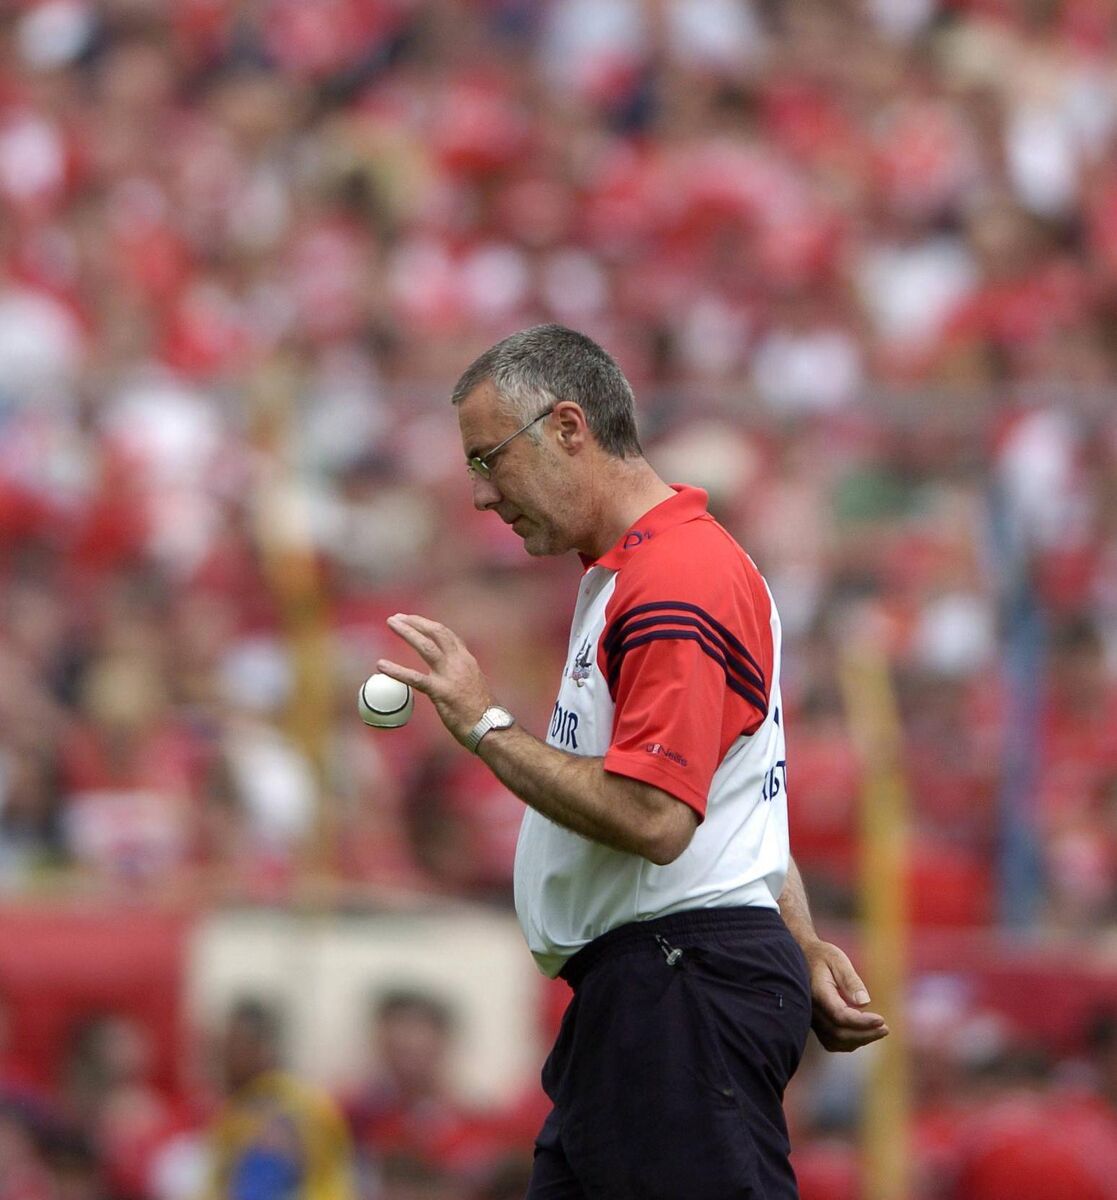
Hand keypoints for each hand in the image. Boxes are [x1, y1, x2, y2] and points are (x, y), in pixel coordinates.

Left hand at [377, 613, 495, 744]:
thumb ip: (461, 678)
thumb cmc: (483, 714)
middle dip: (416, 622)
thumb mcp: (474, 687)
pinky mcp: (441, 691)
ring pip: (426, 646)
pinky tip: (381, 665)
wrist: (491, 727)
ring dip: (408, 632)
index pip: (448, 636)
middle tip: (397, 618)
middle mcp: (460, 662)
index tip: (414, 620)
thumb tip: (449, 679)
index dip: (430, 626)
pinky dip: (396, 670)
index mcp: (467, 661)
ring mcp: (450, 675)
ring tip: (391, 623)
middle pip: (437, 633)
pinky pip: (415, 678)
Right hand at [801, 939, 889, 1052]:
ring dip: (858, 1040)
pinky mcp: (816, 1023)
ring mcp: (812, 1019)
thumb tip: (864, 1002)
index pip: (840, 1016)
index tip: (882, 1020)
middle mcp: (812, 1010)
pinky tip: (863, 1032)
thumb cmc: (822, 956)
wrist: (802, 957)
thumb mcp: (837, 959)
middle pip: (838, 1033)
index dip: (862, 1022)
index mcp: (818, 992)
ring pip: (835, 1041)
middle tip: (885, 1028)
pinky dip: (849, 1042)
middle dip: (865, 1035)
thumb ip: (850, 980)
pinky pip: (831, 1041)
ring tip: (878, 1031)